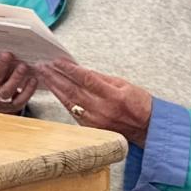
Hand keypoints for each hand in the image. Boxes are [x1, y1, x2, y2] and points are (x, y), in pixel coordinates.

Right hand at [0, 52, 38, 113]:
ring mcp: (0, 97)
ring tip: (23, 66)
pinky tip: (33, 79)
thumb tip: (2, 41)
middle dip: (1, 66)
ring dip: (16, 78)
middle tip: (8, 54)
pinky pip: (20, 98)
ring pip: (7, 90)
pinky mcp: (13, 104)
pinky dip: (28, 90)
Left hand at [36, 60, 152, 142]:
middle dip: (56, 77)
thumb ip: (102, 78)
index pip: (86, 79)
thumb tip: (83, 70)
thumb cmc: (140, 105)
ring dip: (55, 88)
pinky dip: (63, 101)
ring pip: (69, 102)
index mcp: (113, 96)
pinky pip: (73, 112)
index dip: (69, 69)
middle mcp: (102, 109)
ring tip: (44, 77)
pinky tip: (55, 92)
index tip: (57, 61)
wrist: (148, 128)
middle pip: (73, 90)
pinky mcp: (92, 128)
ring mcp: (95, 120)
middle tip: (43, 66)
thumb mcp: (125, 85)